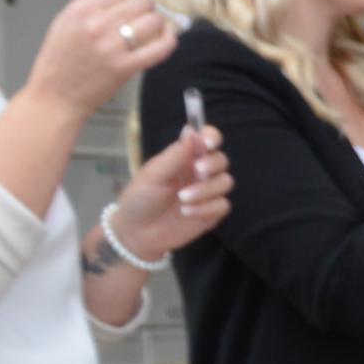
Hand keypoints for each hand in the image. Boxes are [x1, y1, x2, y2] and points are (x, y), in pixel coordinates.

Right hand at [24, 0, 176, 118]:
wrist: (55, 96)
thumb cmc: (60, 62)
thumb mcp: (66, 22)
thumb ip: (96, 4)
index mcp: (81, 10)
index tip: (136, 0)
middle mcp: (96, 25)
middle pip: (142, 1)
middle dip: (147, 8)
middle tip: (143, 17)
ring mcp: (111, 46)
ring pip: (154, 21)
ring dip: (157, 24)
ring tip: (150, 31)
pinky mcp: (125, 67)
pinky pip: (161, 47)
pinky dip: (168, 40)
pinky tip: (164, 40)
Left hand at [111, 121, 229, 262]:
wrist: (137, 232)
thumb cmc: (140, 199)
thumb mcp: (153, 174)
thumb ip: (174, 154)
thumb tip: (192, 131)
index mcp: (185, 158)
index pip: (207, 140)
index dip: (212, 136)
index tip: (209, 142)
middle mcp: (199, 173)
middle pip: (221, 160)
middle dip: (212, 164)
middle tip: (197, 171)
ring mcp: (207, 193)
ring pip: (225, 182)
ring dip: (206, 190)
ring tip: (183, 199)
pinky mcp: (212, 213)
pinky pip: (223, 205)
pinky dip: (206, 208)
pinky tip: (187, 213)